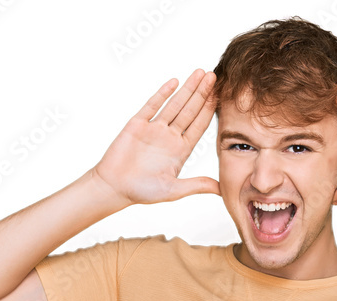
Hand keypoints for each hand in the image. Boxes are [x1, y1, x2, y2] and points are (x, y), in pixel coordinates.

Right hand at [92, 69, 219, 207]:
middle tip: (213, 75)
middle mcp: (170, 136)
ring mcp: (154, 129)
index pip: (199, 126)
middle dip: (202, 93)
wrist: (113, 187)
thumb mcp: (173, 190)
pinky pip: (152, 105)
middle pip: (190, 111)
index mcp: (181, 150)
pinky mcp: (137, 124)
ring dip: (187, 89)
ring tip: (199, 73)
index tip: (220, 95)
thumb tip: (222, 190)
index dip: (209, 110)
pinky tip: (174, 82)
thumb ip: (197, 185)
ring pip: (174, 104)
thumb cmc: (142, 192)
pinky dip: (162, 93)